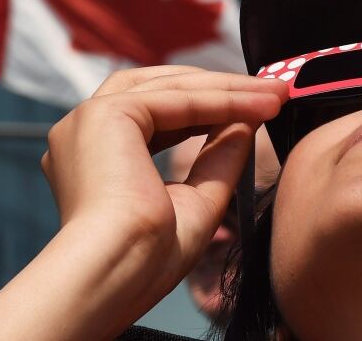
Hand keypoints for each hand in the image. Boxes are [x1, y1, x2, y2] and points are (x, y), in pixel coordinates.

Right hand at [41, 65, 287, 311]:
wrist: (116, 275)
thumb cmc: (146, 260)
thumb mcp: (197, 200)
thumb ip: (218, 159)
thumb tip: (246, 123)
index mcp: (95, 156)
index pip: (158, 114)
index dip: (210, 108)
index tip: (258, 108)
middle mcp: (85, 132)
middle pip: (163, 88)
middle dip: (222, 88)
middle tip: (274, 91)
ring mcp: (90, 119)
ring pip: (172, 87)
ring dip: (228, 89)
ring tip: (276, 94)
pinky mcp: (105, 114)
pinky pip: (176, 98)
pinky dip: (221, 101)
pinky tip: (259, 106)